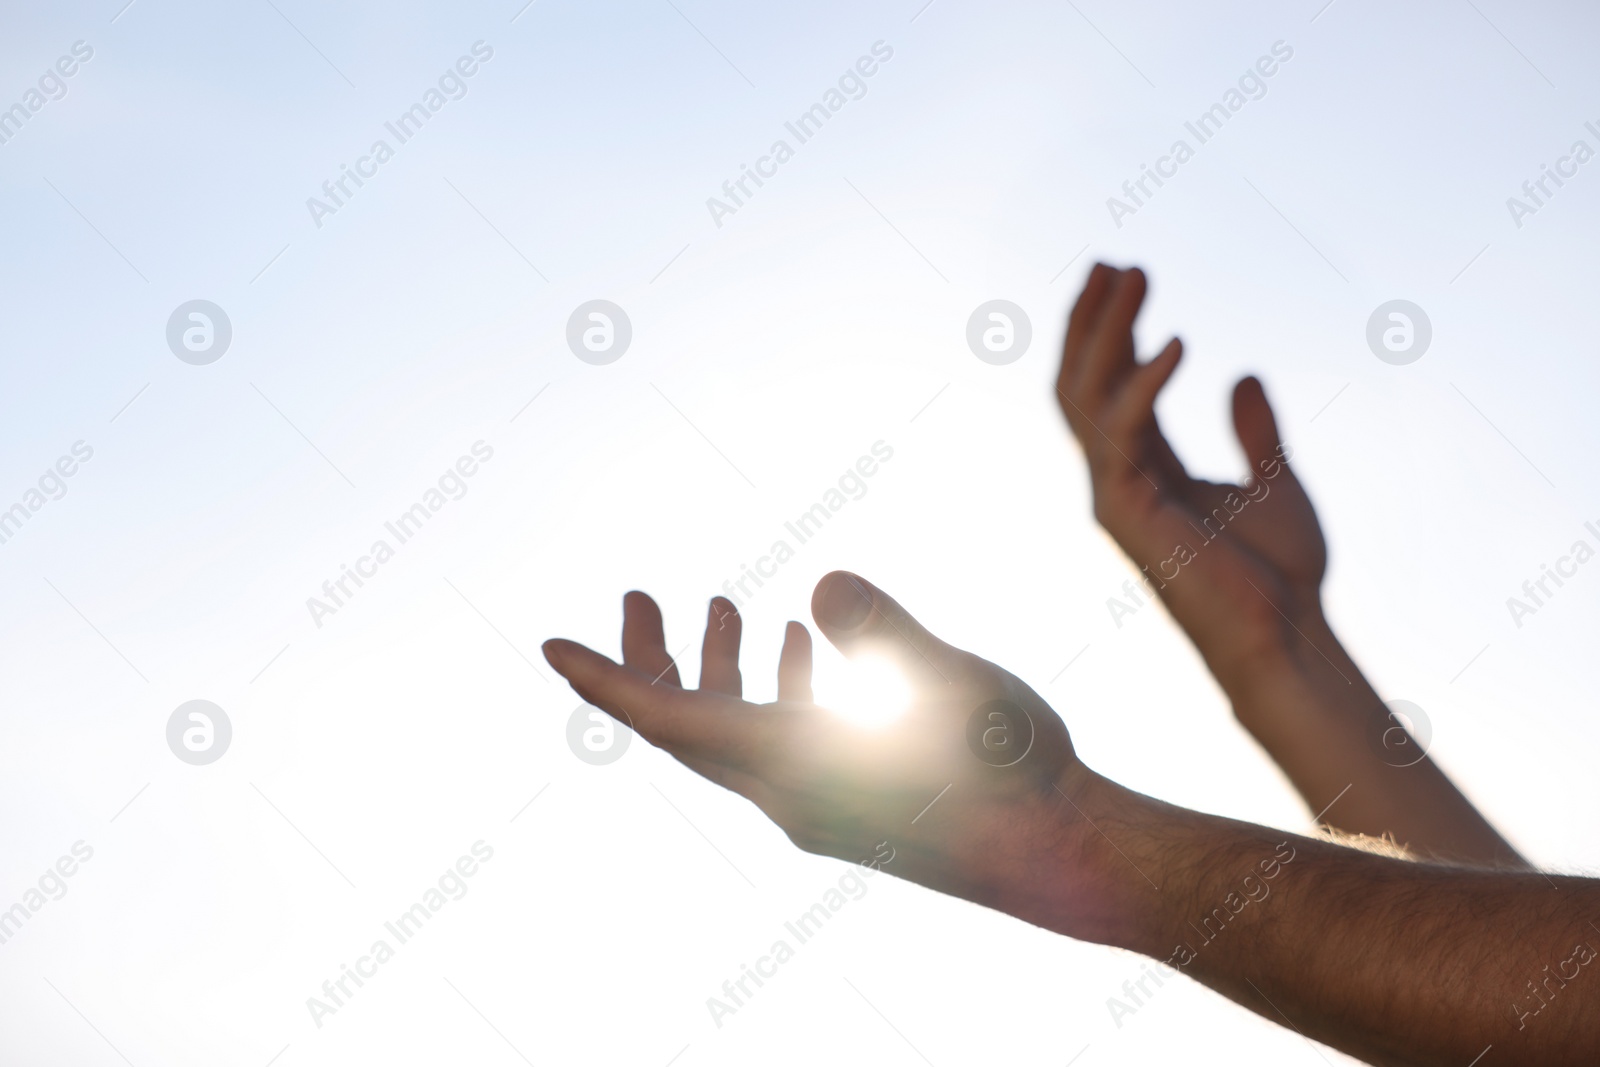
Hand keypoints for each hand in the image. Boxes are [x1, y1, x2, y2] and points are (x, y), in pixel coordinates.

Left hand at [542, 573, 1123, 940]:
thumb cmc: (1013, 772)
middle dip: (656, 658)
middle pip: (690, 722)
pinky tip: (810, 646)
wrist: (1064, 857)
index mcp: (793, 766)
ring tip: (736, 604)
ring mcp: (823, 802)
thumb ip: (883, 632)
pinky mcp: (856, 802)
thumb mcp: (952, 684)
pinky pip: (790, 742)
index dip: (607, 678)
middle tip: (639, 595)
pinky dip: (783, 689)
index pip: (669, 718)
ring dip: (726, 669)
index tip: (550, 646)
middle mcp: (791, 793)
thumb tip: (821, 585)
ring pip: (743, 730)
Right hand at [1058, 265, 1521, 867]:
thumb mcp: (1275, 482)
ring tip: (1132, 277)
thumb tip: (1243, 374)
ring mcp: (1113, 495)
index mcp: (1146, 471)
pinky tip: (1178, 343)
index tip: (1126, 274)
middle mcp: (1116, 479)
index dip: (1114, 331)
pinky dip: (1143, 385)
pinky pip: (1121, 434)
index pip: (1111, 387)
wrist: (1283, 638)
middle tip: (1115, 261)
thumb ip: (1253, 430)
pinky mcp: (1126, 512)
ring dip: (1106, 333)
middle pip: (1082, 383)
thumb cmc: (1280, 577)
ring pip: (1087, 398)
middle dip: (1093, 320)